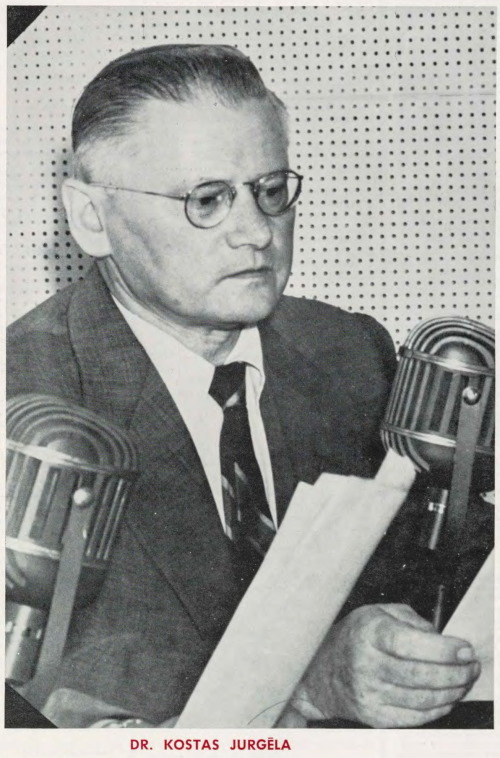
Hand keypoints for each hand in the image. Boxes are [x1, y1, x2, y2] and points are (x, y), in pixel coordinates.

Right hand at [299, 603, 479, 727]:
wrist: (321, 671)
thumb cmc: (355, 637)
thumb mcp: (378, 613)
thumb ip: (412, 621)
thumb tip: (442, 640)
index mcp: (368, 632)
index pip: (409, 644)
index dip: (443, 649)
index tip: (465, 649)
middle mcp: (365, 664)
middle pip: (420, 676)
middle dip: (456, 673)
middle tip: (472, 667)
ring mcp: (368, 693)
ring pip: (422, 699)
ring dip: (452, 692)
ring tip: (464, 681)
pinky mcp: (372, 716)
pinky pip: (414, 718)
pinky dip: (437, 709)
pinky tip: (447, 698)